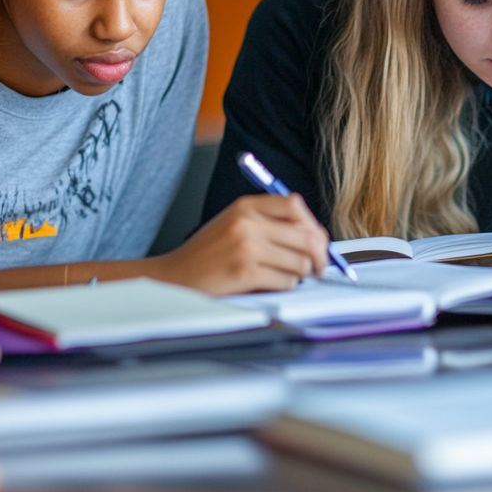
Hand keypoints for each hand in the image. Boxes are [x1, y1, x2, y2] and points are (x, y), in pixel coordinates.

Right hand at [151, 194, 329, 293]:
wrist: (173, 277)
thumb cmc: (207, 254)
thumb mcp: (235, 224)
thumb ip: (270, 223)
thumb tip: (315, 236)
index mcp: (246, 206)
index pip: (295, 206)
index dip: (312, 226)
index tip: (316, 242)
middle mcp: (247, 222)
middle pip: (306, 236)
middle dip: (318, 256)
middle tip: (316, 268)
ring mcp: (246, 246)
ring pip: (300, 262)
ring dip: (300, 274)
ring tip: (285, 276)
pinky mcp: (245, 272)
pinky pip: (286, 281)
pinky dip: (285, 286)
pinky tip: (270, 285)